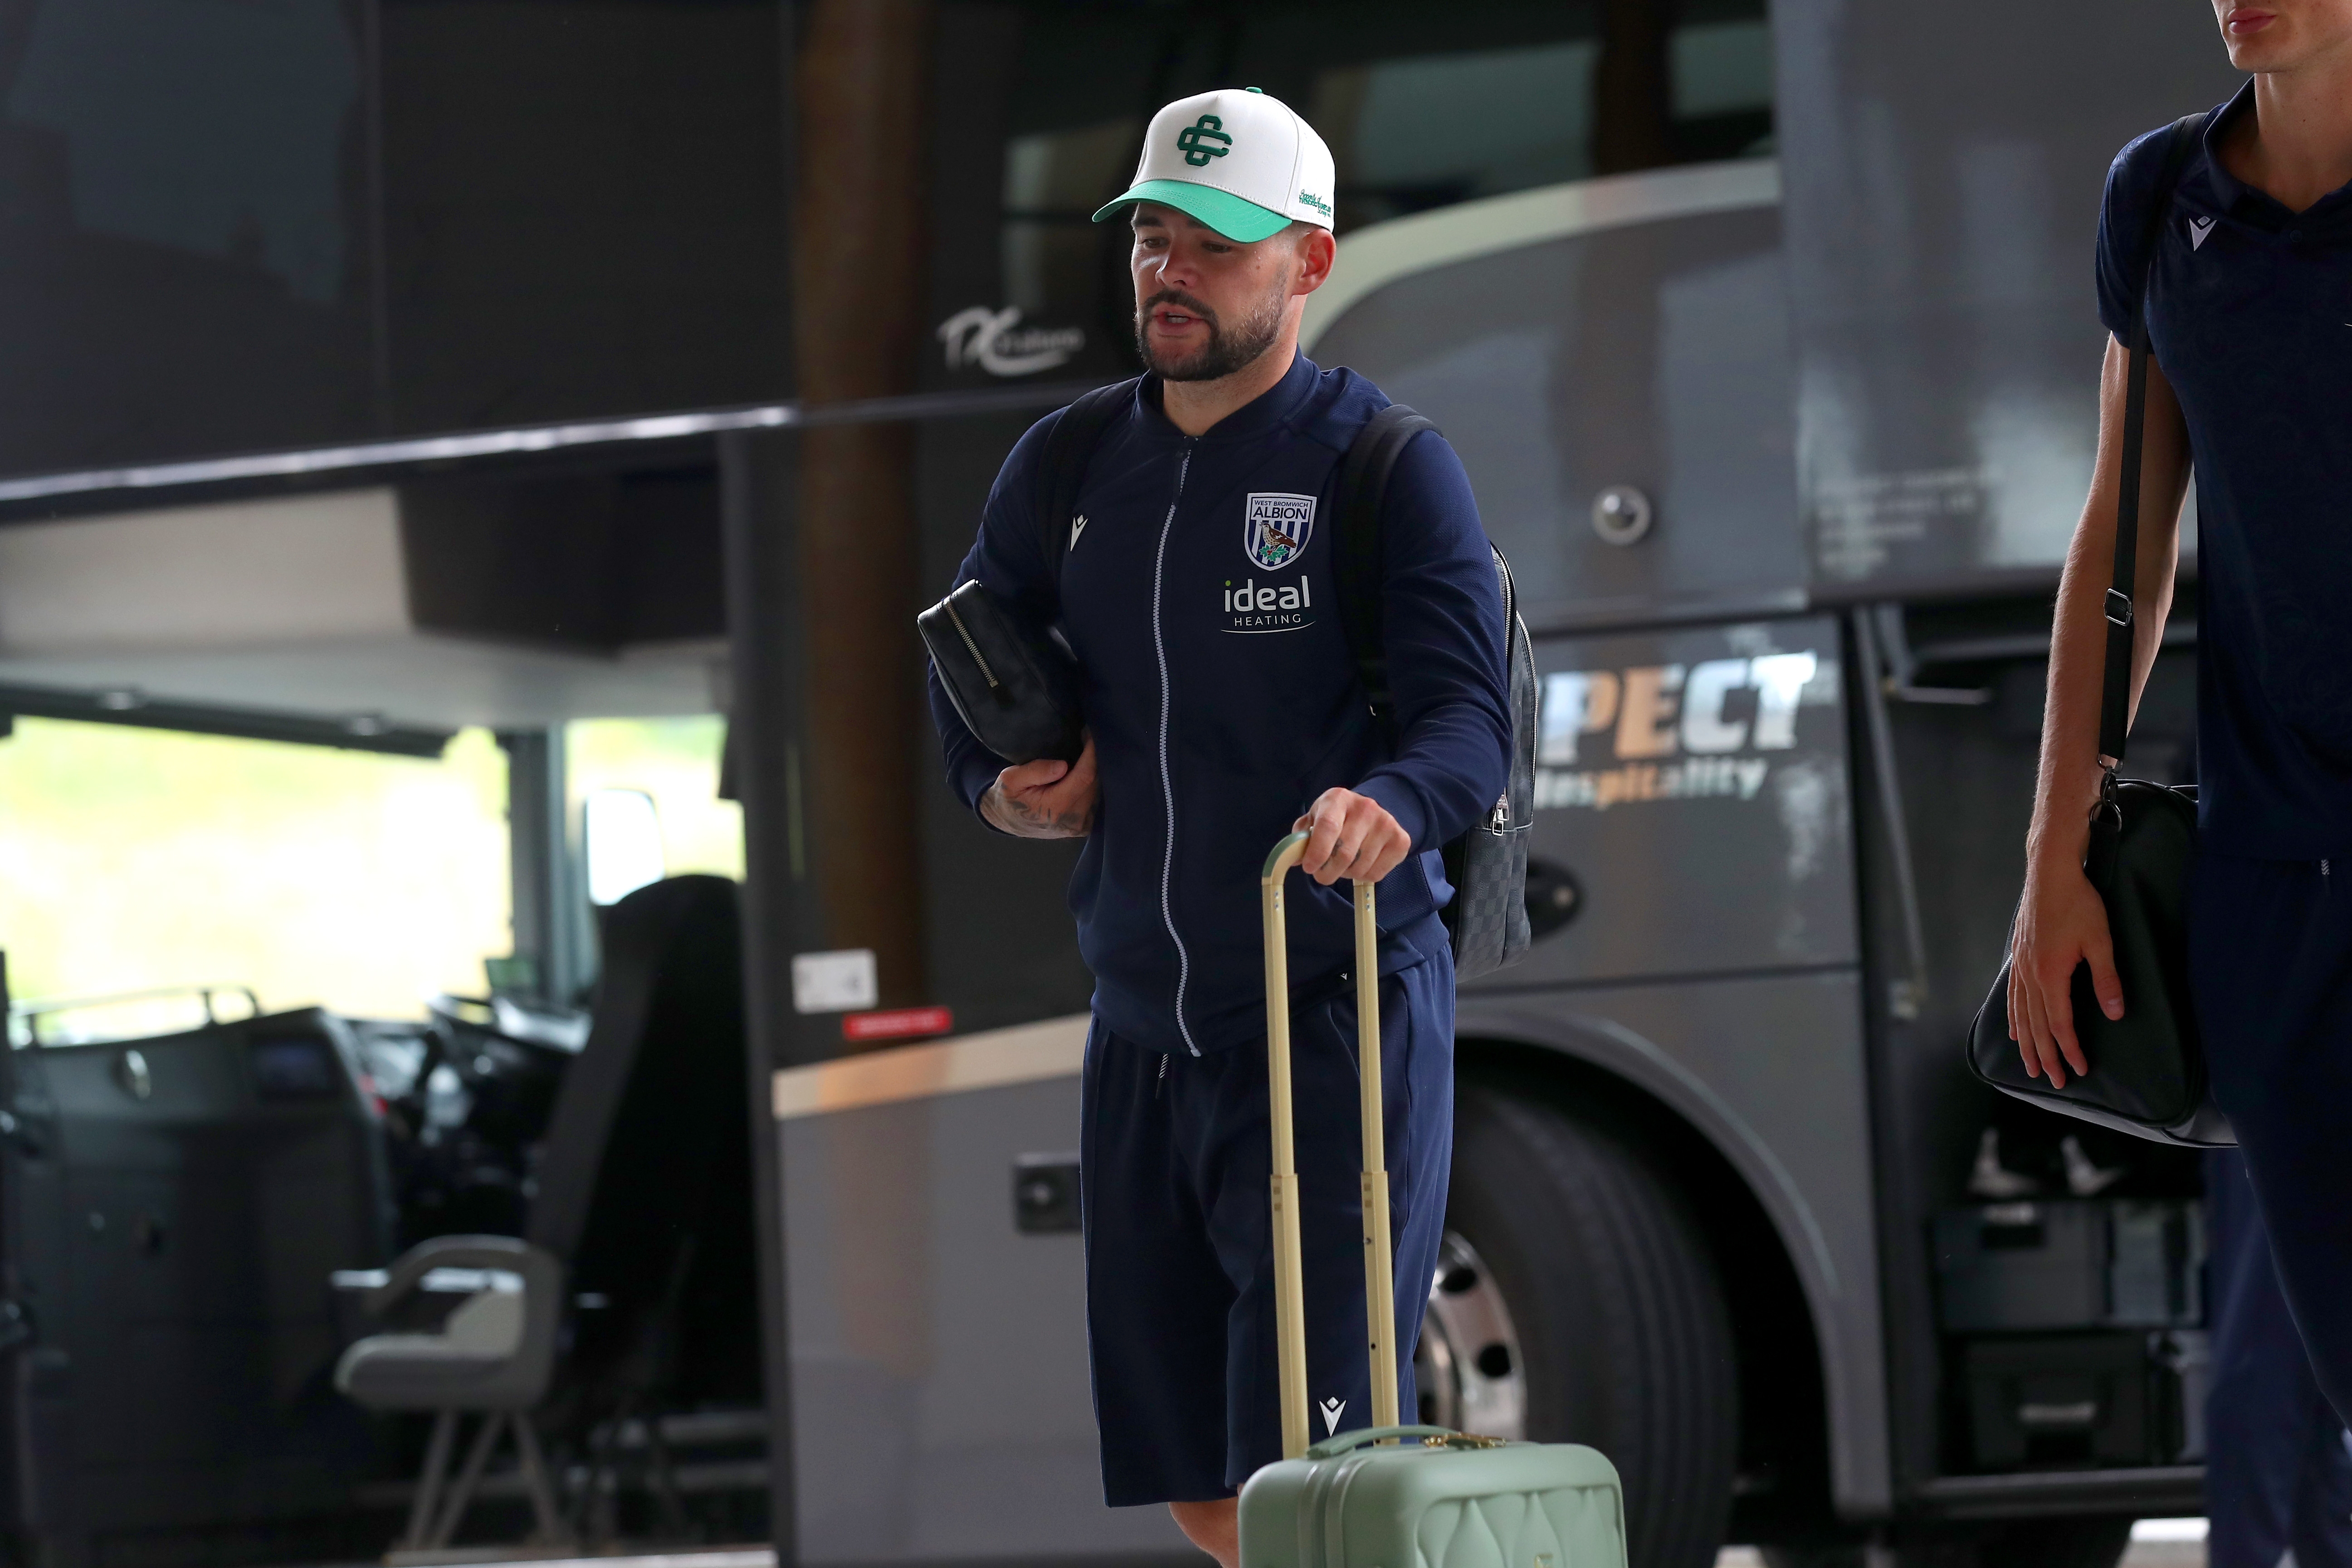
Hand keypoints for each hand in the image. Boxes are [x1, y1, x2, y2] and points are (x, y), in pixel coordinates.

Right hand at [982, 733, 1097, 837]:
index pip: (1085, 776)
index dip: (1091, 753)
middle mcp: (1073, 819)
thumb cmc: (1010, 798)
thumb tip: (1064, 765)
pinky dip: (1089, 786)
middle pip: (1094, 782)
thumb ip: (1036, 771)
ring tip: (1079, 758)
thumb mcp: (1012, 780)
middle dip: (1090, 761)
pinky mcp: (1084, 827)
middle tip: (1081, 742)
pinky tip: (1078, 777)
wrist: (1010, 822)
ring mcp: (1080, 825)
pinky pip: (1094, 800)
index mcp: (1056, 807)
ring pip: (1097, 790)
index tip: (1088, 734)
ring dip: (1090, 773)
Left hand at [1293, 788, 1411, 885]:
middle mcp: (1366, 807)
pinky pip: (1377, 873)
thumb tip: (1294, 859)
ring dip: (1346, 874)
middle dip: (1327, 872)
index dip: (1317, 852)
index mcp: (1338, 799)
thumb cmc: (1336, 818)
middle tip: (1321, 875)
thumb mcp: (1315, 819)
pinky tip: (1361, 863)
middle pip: (1344, 853)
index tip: (1309, 868)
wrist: (1373, 811)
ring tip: (1344, 864)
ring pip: (1360, 867)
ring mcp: (1386, 823)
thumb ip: (1301, 838)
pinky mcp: (1401, 840)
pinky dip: (1364, 876)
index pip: (1328, 827)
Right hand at [2006, 852, 2122, 1088]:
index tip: (2078, 1070)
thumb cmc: (2079, 904)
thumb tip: (2115, 1014)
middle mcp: (2030, 975)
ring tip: (2028, 1064)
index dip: (2069, 1050)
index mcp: (2050, 975)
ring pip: (2020, 1014)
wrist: (2050, 873)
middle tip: (2051, 1081)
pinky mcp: (2019, 956)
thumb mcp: (2101, 941)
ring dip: (2026, 1043)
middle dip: (2044, 1056)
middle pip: (2035, 1026)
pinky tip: (2013, 1028)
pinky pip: (2012, 995)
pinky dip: (2013, 1017)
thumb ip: (2107, 979)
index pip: (2059, 1024)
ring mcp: (2021, 966)